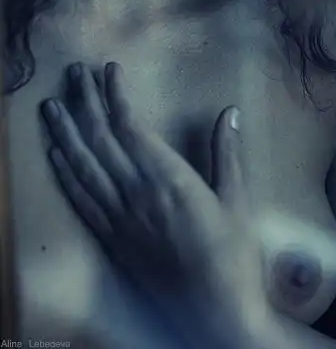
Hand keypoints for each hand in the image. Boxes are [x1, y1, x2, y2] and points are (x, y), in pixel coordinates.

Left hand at [40, 62, 265, 334]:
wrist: (212, 312)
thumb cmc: (231, 255)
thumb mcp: (237, 201)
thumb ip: (227, 154)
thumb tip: (229, 111)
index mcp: (168, 179)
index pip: (130, 126)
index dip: (116, 95)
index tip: (109, 69)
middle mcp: (135, 194)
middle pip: (100, 139)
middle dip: (85, 102)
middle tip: (73, 72)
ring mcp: (118, 218)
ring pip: (82, 167)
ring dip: (64, 133)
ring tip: (51, 106)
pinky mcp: (111, 239)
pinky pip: (80, 201)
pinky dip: (64, 175)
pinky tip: (54, 155)